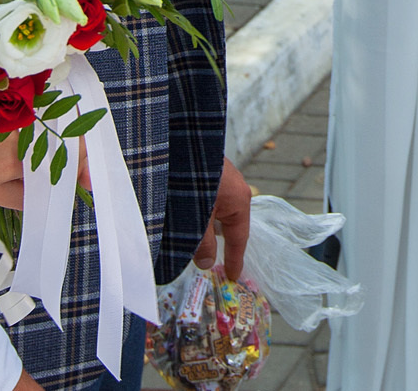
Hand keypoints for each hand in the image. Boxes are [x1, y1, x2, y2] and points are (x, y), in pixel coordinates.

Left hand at [195, 159, 252, 282]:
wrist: (178, 140)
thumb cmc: (191, 178)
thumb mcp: (197, 217)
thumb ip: (202, 243)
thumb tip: (206, 264)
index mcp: (238, 200)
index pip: (239, 238)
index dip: (234, 260)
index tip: (232, 277)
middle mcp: (235, 187)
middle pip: (229, 223)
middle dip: (218, 242)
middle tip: (210, 263)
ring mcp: (222, 177)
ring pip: (216, 210)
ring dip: (205, 225)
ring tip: (193, 240)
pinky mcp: (207, 170)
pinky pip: (208, 198)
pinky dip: (200, 212)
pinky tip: (186, 216)